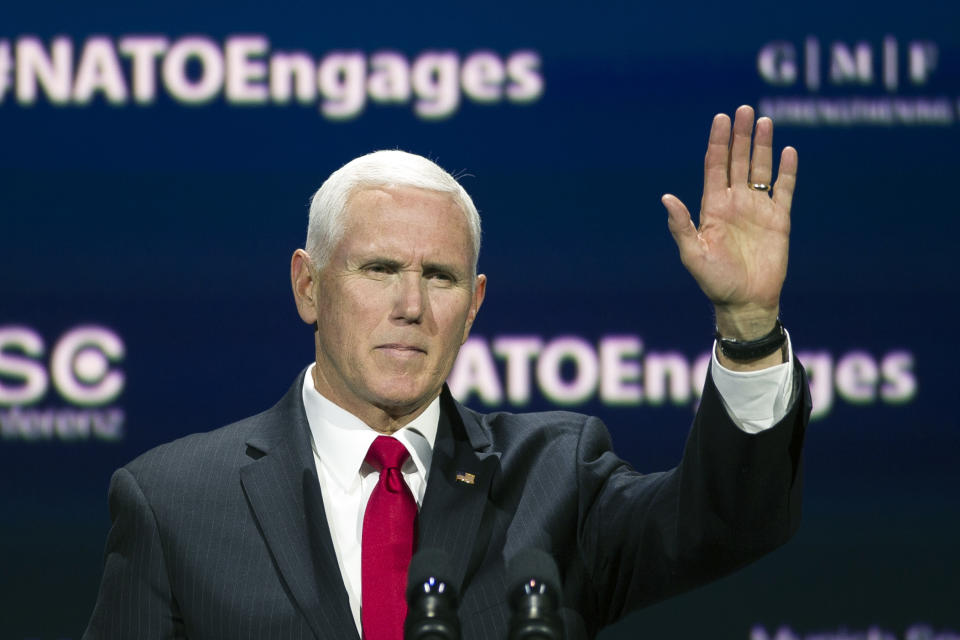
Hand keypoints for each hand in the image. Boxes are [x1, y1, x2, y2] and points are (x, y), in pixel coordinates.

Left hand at [661, 105, 797, 342]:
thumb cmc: (715, 282)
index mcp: (712, 208)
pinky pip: (784, 190)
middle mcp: (734, 203)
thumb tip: (666, 198)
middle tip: (744, 110)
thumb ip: (681, 226)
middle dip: (741, 136)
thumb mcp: (693, 255)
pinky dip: (787, 171)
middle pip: (738, 161)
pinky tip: (788, 151)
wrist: (745, 302)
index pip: (715, 167)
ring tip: (764, 121)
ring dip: (762, 146)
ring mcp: (757, 209)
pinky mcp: (779, 220)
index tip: (721, 118)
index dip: (718, 143)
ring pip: (760, 170)